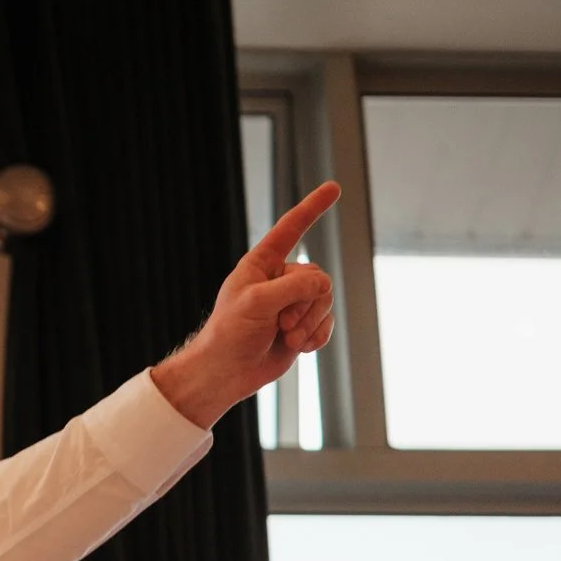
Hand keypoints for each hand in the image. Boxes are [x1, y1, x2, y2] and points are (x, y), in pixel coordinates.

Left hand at [149, 182, 340, 427]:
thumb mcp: (258, 302)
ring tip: (287, 338)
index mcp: (261, 264)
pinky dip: (317, 336)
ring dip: (309, 323)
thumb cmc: (230, 333)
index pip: (291, 228)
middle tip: (279, 325)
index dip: (312, 208)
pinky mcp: (302, 326)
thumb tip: (324, 286)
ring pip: (325, 300)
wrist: (226, 373)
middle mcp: (279, 279)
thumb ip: (295, 287)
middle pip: (317, 277)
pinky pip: (327, 322)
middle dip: (304, 305)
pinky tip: (300, 348)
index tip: (334, 187)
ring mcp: (292, 303)